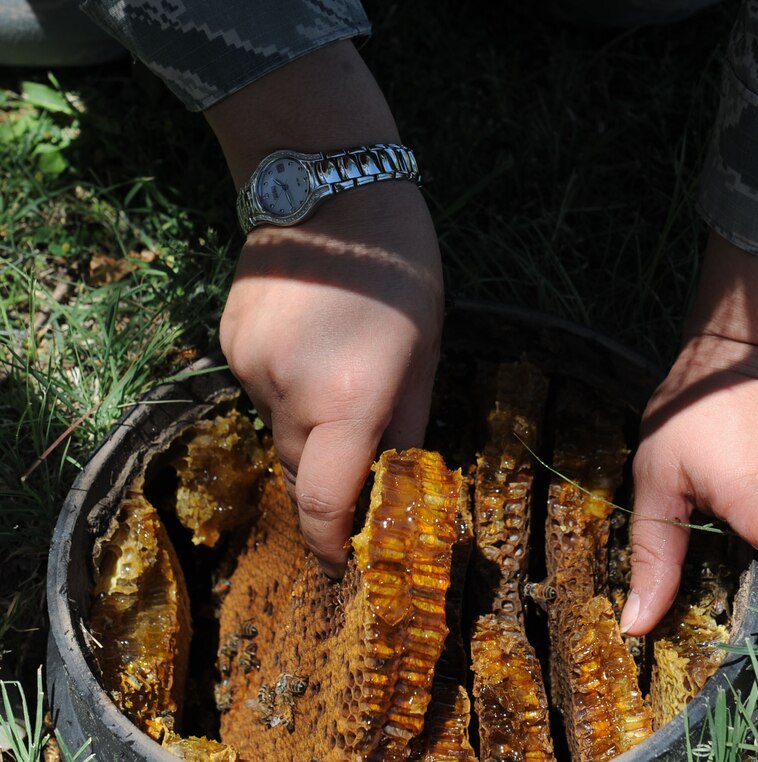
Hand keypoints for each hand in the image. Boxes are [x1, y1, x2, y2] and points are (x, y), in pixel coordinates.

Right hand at [204, 41, 442, 575]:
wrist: (328, 187)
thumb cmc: (400, 270)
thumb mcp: (425, 351)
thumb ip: (408, 425)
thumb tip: (399, 482)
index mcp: (348, 400)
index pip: (324, 501)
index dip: (331, 542)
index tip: (344, 560)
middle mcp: (288, 391)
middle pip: (297, 470)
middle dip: (326, 480)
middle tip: (358, 463)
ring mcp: (249, 366)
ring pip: (277, 429)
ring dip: (308, 427)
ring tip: (340, 375)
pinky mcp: (227, 343)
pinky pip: (260, 389)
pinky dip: (287, 389)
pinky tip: (310, 345)